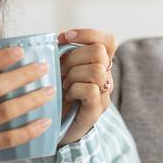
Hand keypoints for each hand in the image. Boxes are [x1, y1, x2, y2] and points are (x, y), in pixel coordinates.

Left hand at [55, 28, 115, 146]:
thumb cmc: (54, 96)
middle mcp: (106, 77)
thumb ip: (61, 54)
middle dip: (73, 57)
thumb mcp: (58, 70)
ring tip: (63, 85)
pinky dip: (75, 89)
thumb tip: (56, 39)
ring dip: (73, 75)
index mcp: (99, 64)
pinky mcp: (96, 109)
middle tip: (61, 70)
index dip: (88, 34)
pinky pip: (90, 89)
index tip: (63, 37)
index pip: (108, 41)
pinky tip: (66, 95)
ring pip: (96, 70)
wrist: (54, 128)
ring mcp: (104, 94)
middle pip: (99, 52)